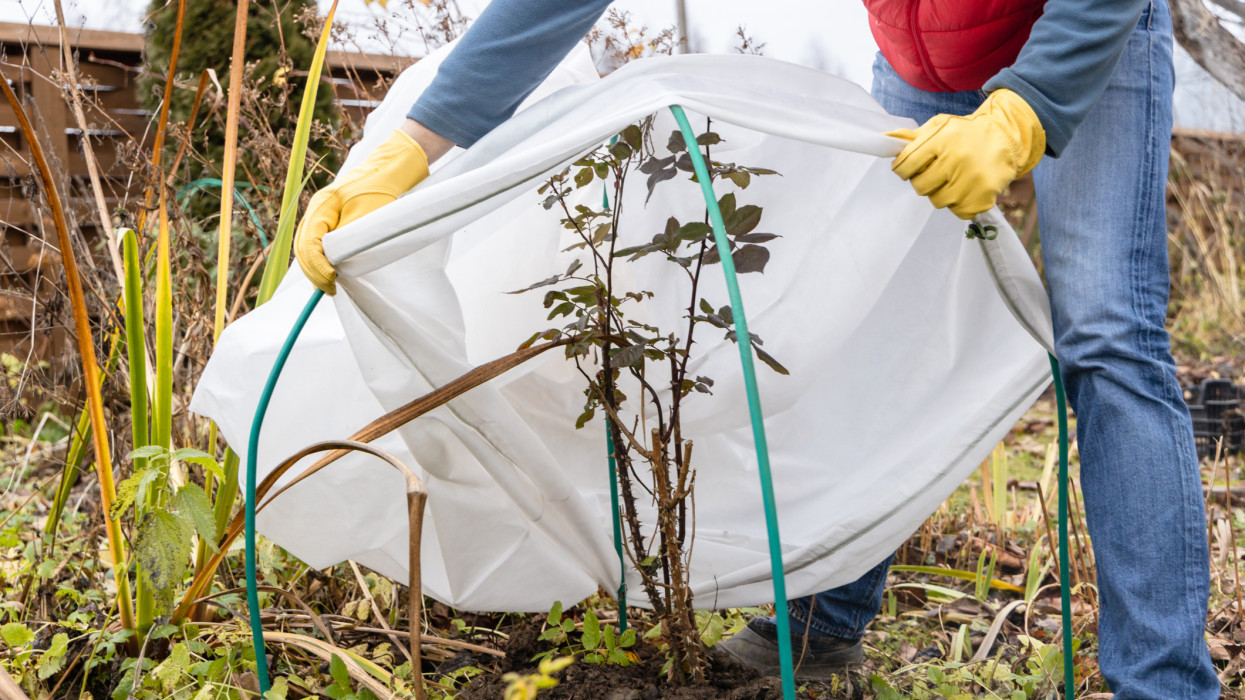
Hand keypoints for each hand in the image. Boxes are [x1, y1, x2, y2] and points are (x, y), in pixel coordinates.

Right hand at [294, 129, 429, 293]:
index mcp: (322, 206)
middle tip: (329, 289)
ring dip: (315, 267)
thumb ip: (349, 238)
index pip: (309, 243)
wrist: (389, 170)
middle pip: (303, 246)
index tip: (331, 281)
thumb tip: (334, 264)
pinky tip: (329, 274)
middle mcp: (317, 209)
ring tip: (327, 286)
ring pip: (308, 246)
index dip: (318, 266)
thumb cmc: (381, 190)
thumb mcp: (367, 215)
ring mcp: (321, 214)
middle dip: (314, 271)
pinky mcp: (330, 219)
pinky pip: (317, 242)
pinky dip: (320, 260)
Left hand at [886, 88, 1044, 219]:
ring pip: (938, 201)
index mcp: (943, 139)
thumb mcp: (940, 126)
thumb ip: (912, 137)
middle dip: (922, 180)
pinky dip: (958, 203)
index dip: (902, 169)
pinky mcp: (983, 197)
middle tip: (933, 173)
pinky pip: (958, 212)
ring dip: (940, 192)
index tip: (907, 168)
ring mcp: (972, 180)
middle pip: (920, 186)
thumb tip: (885, 140)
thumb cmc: (966, 133)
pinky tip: (965, 188)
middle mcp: (957, 159)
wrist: (1005, 137)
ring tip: (951, 179)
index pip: (906, 164)